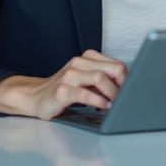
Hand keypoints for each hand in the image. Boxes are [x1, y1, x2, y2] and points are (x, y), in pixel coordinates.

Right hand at [0, 50, 127, 119]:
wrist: (35, 96)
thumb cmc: (65, 89)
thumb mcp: (86, 81)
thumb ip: (103, 80)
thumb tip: (127, 88)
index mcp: (87, 58)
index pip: (116, 64)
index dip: (127, 79)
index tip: (130, 92)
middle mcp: (78, 63)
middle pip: (112, 69)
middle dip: (123, 86)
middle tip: (125, 99)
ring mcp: (69, 75)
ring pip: (100, 78)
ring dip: (112, 93)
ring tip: (114, 104)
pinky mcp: (62, 90)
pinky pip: (85, 94)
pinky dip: (98, 101)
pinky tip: (102, 107)